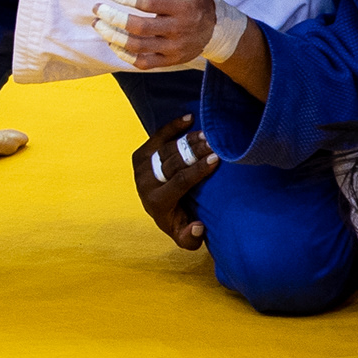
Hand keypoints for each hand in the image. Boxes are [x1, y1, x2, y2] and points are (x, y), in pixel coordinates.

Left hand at [94, 0, 221, 68]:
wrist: (218, 29)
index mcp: (181, 6)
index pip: (146, 2)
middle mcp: (178, 29)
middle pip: (138, 27)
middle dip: (112, 17)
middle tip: (97, 8)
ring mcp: (174, 47)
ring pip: (137, 46)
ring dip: (112, 36)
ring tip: (99, 24)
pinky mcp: (170, 60)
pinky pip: (142, 62)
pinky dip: (123, 54)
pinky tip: (112, 42)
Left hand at [130, 119, 216, 250]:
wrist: (159, 210)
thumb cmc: (179, 222)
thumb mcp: (185, 239)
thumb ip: (191, 239)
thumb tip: (198, 226)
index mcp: (156, 202)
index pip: (179, 181)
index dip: (197, 170)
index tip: (216, 159)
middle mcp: (145, 183)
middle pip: (173, 162)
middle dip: (195, 151)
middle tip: (215, 142)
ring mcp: (141, 168)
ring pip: (166, 149)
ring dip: (188, 139)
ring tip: (208, 133)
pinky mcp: (141, 155)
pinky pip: (157, 137)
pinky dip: (173, 127)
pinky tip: (189, 118)